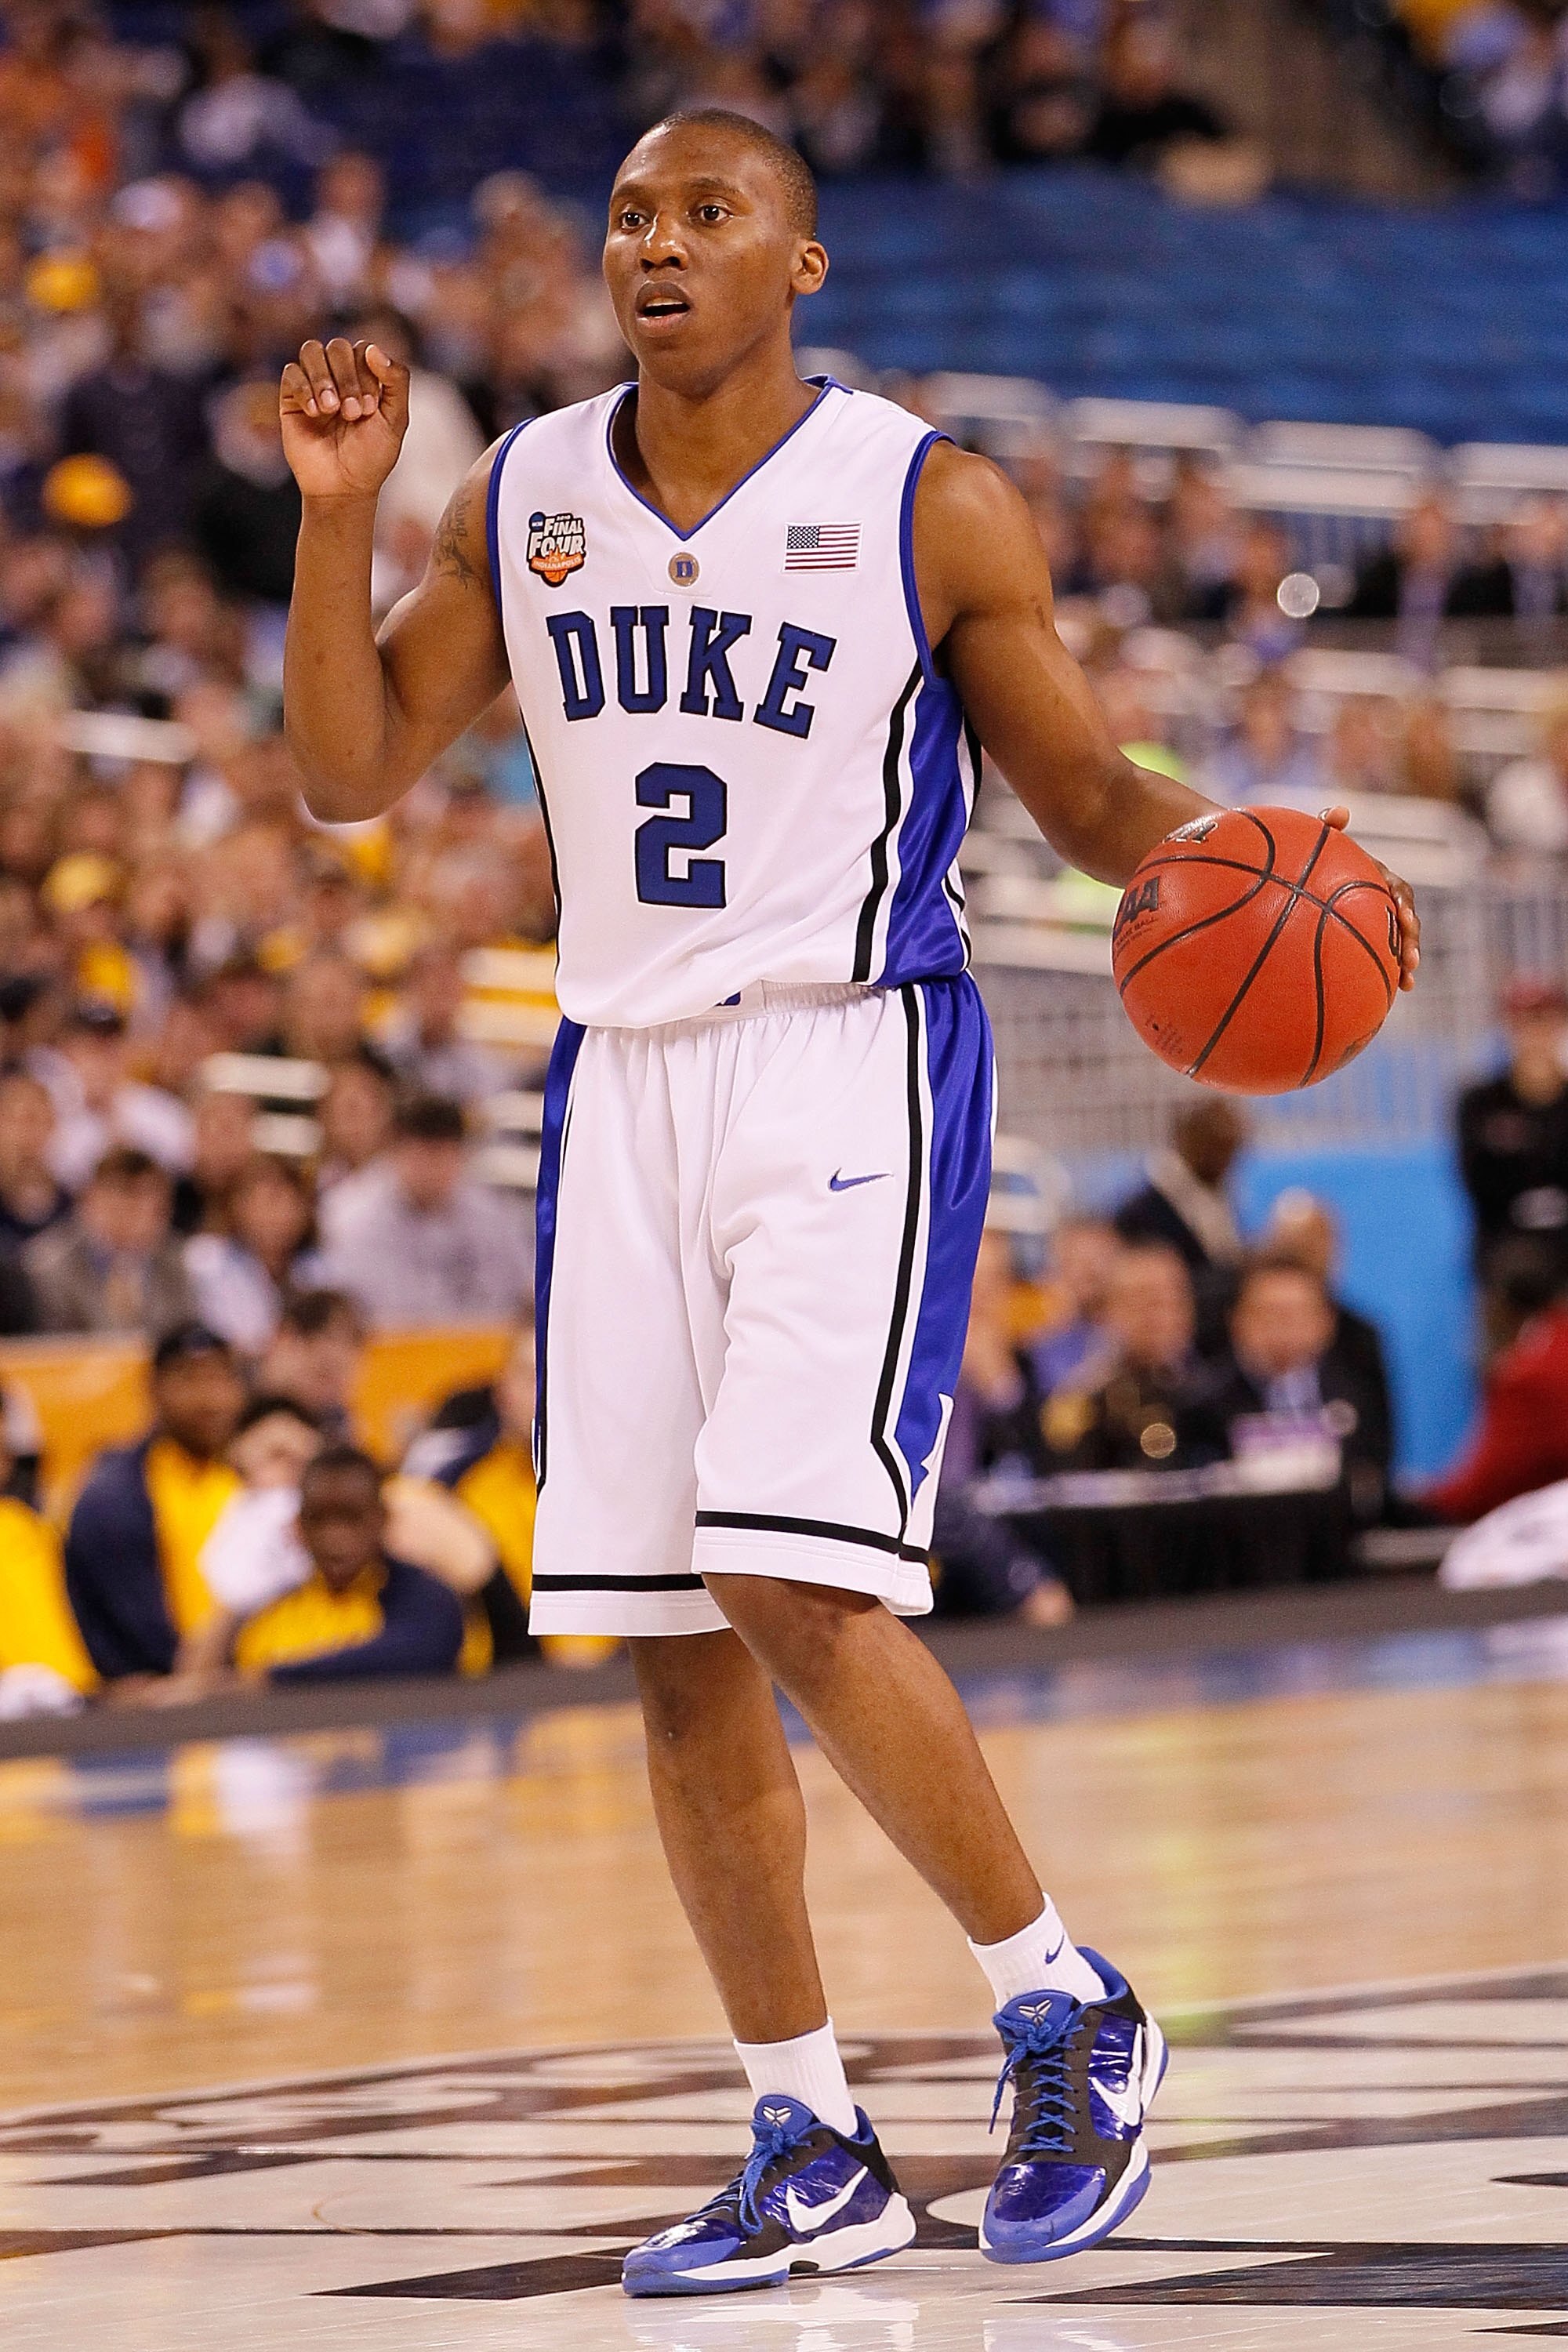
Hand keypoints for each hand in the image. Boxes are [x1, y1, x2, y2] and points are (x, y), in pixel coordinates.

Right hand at [279, 338, 409, 502]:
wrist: (343, 487)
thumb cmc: (371, 456)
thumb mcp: (395, 419)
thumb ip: (396, 381)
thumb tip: (374, 349)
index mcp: (365, 377)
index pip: (363, 350)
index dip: (366, 374)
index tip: (369, 409)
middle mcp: (338, 376)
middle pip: (337, 347)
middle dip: (347, 378)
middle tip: (352, 414)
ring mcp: (314, 384)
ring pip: (312, 351)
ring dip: (323, 379)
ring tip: (331, 410)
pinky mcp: (291, 398)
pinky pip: (291, 373)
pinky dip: (303, 388)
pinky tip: (314, 412)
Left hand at [1321, 805, 1418, 991]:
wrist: (1293, 883)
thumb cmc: (1305, 858)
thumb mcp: (1315, 842)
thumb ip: (1326, 826)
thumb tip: (1340, 810)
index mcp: (1375, 877)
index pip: (1397, 889)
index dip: (1403, 903)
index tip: (1402, 917)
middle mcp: (1380, 898)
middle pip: (1405, 920)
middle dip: (1412, 940)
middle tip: (1410, 959)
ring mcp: (1375, 919)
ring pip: (1398, 941)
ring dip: (1406, 959)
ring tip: (1406, 981)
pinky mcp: (1367, 936)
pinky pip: (1381, 955)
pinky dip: (1387, 972)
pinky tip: (1389, 994)